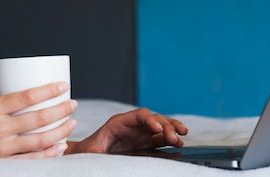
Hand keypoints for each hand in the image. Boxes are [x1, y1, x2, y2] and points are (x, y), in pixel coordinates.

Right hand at [0, 82, 77, 159]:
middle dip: (61, 110)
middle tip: (72, 104)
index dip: (49, 90)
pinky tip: (59, 147)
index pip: (26, 97)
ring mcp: (1, 149)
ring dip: (60, 131)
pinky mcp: (1, 163)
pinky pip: (31, 159)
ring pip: (39, 140)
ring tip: (71, 123)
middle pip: (38, 118)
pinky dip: (49, 154)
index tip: (63, 85)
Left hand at [68, 108, 187, 153]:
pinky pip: (160, 139)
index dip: (149, 119)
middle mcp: (132, 126)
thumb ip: (98, 150)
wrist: (87, 154)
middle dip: (165, 125)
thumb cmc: (88, 151)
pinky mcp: (145, 143)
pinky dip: (170, 139)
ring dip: (171, 130)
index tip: (158, 128)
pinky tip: (179, 143)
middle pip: (152, 118)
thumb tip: (103, 155)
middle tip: (175, 136)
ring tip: (182, 136)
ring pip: (160, 127)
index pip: (138, 115)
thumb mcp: (91, 150)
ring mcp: (139, 134)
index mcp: (118, 123)